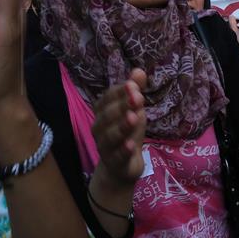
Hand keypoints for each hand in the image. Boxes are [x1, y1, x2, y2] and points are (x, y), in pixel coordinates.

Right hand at [92, 69, 146, 183]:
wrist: (122, 167)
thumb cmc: (127, 133)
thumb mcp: (134, 111)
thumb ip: (135, 92)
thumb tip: (139, 70)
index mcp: (102, 112)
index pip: (106, 98)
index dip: (119, 92)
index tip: (134, 85)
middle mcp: (99, 128)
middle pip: (107, 115)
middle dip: (122, 105)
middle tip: (138, 98)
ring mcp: (104, 146)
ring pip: (110, 136)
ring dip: (122, 126)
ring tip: (134, 118)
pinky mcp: (114, 163)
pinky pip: (116, 156)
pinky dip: (123, 150)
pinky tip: (131, 144)